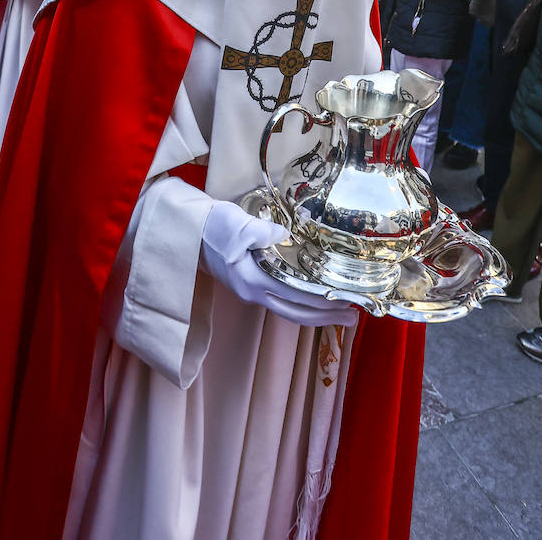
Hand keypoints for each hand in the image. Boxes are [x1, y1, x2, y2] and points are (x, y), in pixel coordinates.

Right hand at [200, 201, 357, 327]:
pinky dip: (302, 304)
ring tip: (340, 313)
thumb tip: (286, 237)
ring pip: (289, 310)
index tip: (345, 302)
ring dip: (316, 314)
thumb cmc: (212, 226)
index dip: (321, 302)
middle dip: (325, 317)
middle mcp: (253, 292)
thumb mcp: (237, 224)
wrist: (188, 230)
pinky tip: (313, 299)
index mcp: (252, 281)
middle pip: (295, 313)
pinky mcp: (250, 283)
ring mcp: (251, 291)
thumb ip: (263, 233)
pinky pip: (282, 301)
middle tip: (353, 317)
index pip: (295, 297)